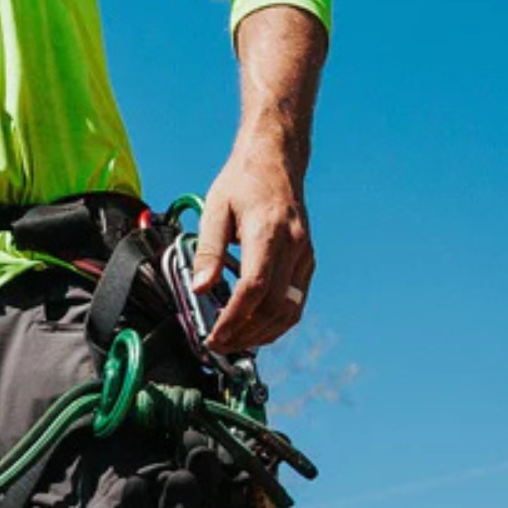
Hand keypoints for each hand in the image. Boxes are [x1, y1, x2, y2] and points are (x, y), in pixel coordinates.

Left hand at [192, 142, 315, 353]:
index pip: (255, 287)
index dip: (234, 318)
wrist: (276, 161)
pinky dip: (276, 323)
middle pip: (274, 306)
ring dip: (262, 335)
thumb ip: (208, 250)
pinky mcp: (307, 262)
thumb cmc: (242, 183)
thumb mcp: (215, 210)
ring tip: (233, 344)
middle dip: (245, 333)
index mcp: (268, 231)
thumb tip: (200, 288)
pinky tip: (253, 331)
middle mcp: (294, 246)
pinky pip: (296, 302)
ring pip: (290, 311)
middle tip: (217, 346)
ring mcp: (305, 256)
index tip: (214, 336)